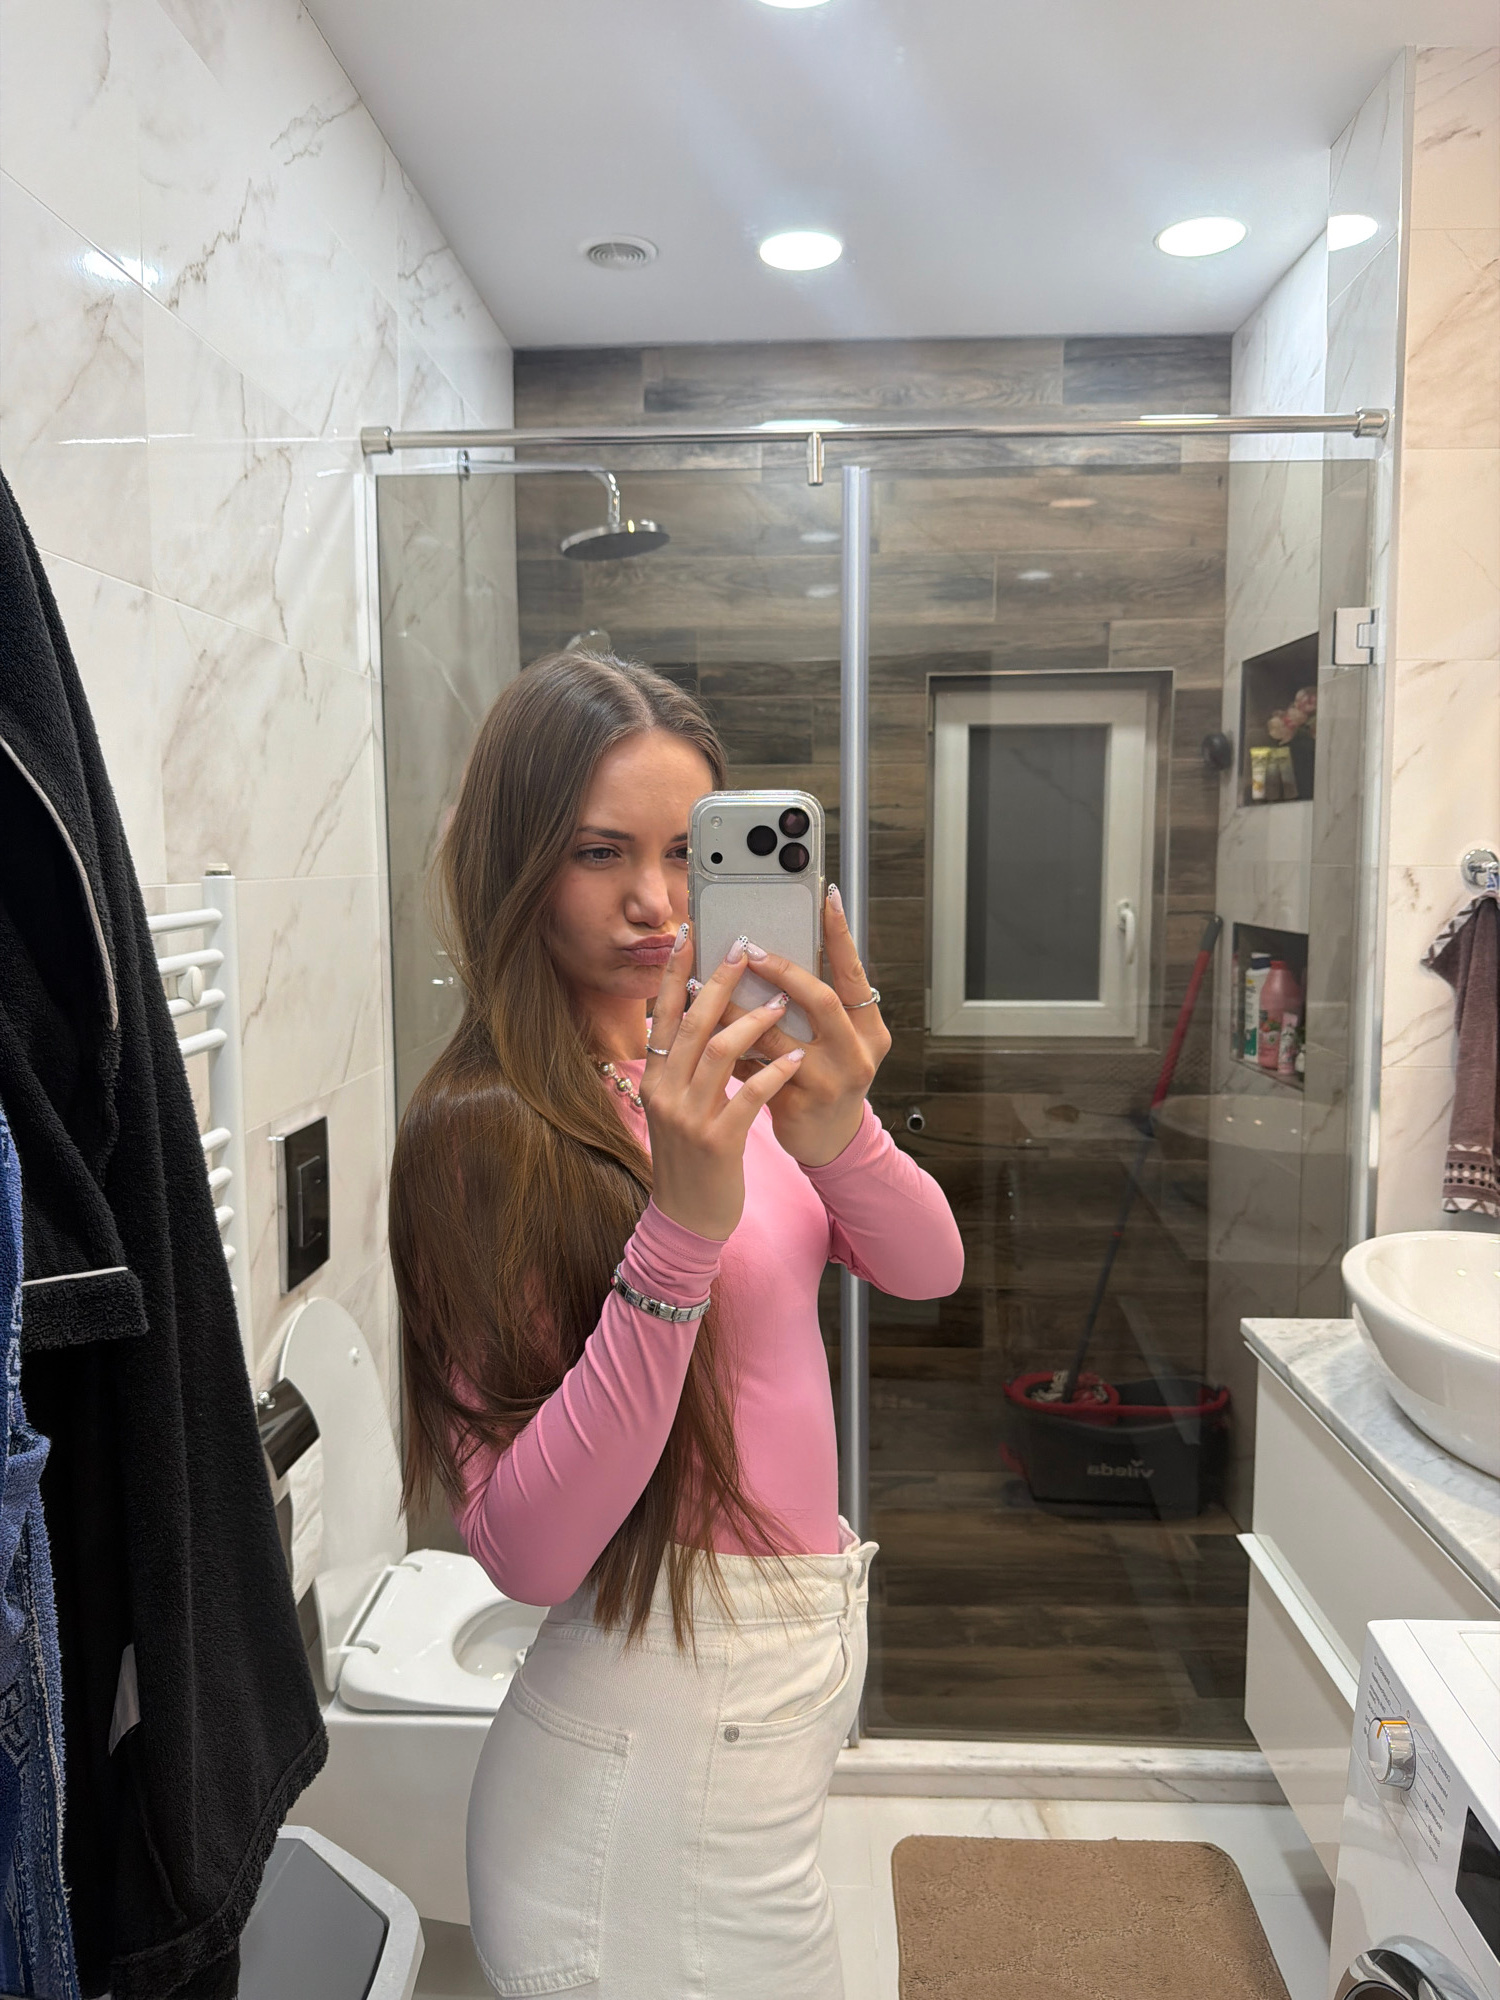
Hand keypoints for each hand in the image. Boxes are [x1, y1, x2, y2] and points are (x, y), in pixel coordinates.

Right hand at [638, 927, 804, 1240]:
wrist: (688, 1217)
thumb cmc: (691, 1156)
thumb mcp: (676, 1106)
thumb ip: (684, 1066)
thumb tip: (701, 1016)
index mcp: (655, 1079)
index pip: (661, 1015)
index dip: (673, 973)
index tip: (688, 934)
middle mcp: (665, 1092)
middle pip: (691, 1023)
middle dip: (719, 981)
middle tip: (745, 950)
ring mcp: (688, 1117)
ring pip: (719, 1053)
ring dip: (753, 1021)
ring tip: (781, 1001)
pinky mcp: (717, 1141)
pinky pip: (748, 1096)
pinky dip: (773, 1073)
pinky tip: (795, 1060)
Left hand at [728, 885, 890, 1168]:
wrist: (828, 1142)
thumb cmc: (827, 1080)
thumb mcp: (836, 1041)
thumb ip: (816, 1006)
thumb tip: (772, 956)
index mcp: (868, 1029)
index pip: (854, 972)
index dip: (841, 935)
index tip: (828, 897)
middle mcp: (856, 1052)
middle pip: (820, 998)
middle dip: (780, 969)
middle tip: (747, 948)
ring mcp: (829, 1080)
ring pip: (776, 1033)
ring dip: (736, 1007)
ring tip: (707, 983)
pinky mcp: (799, 1103)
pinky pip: (755, 1066)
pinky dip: (729, 1045)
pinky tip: (706, 1032)